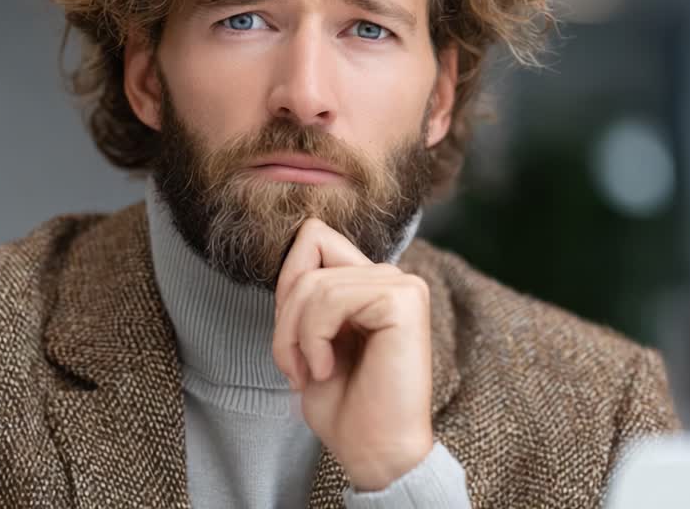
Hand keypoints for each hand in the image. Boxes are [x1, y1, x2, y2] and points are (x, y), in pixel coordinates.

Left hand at [271, 217, 433, 491]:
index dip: (288, 282)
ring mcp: (402, 285)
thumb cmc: (344, 405)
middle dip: (285, 317)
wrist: (373, 452)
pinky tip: (328, 369)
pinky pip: (331, 297)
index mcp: (369, 282)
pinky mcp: (404, 299)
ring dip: (295, 336)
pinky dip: (314, 339)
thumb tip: (299, 236)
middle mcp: (390, 277)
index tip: (292, 339)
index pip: (313, 237)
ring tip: (310, 372)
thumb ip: (305, 288)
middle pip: (307, 256)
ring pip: (315, 282)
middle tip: (294, 366)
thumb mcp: (306, 335)